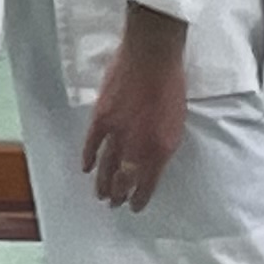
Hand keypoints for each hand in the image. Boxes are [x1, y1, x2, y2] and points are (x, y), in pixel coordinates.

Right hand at [82, 5, 190, 210]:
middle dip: (119, 195)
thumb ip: (164, 145)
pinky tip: (86, 168)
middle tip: (115, 204)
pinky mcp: (101, 118)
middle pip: (124, 179)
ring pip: (106, 166)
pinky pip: (91, 145)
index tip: (135, 206)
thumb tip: (153, 161)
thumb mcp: (177, 122)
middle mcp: (138, 146)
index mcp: (160, 148)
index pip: (148, 183)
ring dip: (103, 183)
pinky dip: (88, 158)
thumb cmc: (171, 85)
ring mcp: (117, 133)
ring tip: (101, 195)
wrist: (152, 57)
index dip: (140, 198)